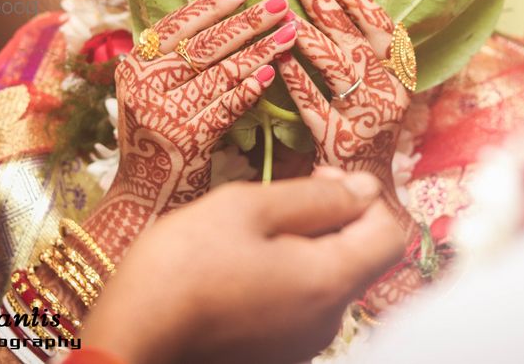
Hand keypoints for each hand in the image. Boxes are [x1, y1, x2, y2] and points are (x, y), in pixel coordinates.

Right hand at [81, 172, 404, 363]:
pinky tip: (239, 264)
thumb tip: (365, 187)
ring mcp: (302, 343)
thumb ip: (316, 196)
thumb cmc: (183, 267)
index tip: (319, 176)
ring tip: (250, 230)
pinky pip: (300, 303)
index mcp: (330, 281)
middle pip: (360, 256)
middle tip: (279, 196)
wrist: (131, 342)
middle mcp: (329, 320)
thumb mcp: (247, 208)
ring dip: (304, 244)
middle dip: (332, 215)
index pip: (392, 232)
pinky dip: (284, 275)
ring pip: (327, 278)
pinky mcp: (276, 354)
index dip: (365, 194)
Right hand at [86, 0, 297, 260]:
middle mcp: (143, 85)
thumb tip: (222, 17)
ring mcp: (162, 112)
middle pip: (203, 44)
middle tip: (280, 4)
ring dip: (259, 50)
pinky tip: (271, 74)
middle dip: (246, 21)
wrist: (145, 199)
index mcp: (134, 66)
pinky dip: (249, 89)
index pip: (175, 24)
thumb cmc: (159, 139)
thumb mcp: (152, 92)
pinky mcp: (185, 139)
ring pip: (219, 72)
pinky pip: (225, 106)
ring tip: (289, 33)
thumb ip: (174, 60)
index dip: (212, 4)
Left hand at [278, 0, 412, 224]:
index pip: (382, 26)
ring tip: (284, 12)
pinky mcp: (342, 140)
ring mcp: (369, 117)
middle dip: (325, 3)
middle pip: (357, 39)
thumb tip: (328, 2)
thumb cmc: (364, 128)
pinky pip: (315, 104)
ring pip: (340, 68)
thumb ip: (359, 53)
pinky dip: (296, 80)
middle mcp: (391, 93)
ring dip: (311, 36)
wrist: (369, 191)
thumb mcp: (374, 88)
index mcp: (401, 76)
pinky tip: (276, 60)